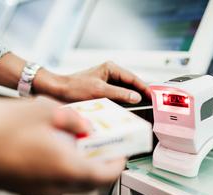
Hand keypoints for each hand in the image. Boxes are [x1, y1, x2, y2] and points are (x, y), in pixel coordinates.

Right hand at [0, 97, 124, 194]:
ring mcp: (37, 190)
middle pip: (89, 182)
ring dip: (81, 167)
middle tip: (103, 148)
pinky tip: (55, 149)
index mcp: (65, 168)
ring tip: (79, 146)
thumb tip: (84, 126)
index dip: (117, 164)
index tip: (121, 154)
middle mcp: (53, 185)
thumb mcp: (45, 109)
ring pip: (71, 183)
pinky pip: (52, 181)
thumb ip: (73, 120)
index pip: (105, 175)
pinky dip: (62, 168)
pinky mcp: (23, 188)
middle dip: (101, 165)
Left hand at [33, 61, 149, 103]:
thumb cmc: (75, 88)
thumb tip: (136, 97)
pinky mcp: (102, 89)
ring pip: (124, 90)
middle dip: (139, 93)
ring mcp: (106, 81)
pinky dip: (122, 101)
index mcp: (110, 68)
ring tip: (142, 107)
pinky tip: (126, 109)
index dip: (144, 87)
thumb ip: (119, 94)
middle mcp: (109, 73)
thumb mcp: (99, 91)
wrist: (58, 91)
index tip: (153, 96)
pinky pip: (116, 95)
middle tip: (151, 103)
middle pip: (130, 84)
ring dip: (131, 98)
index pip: (132, 78)